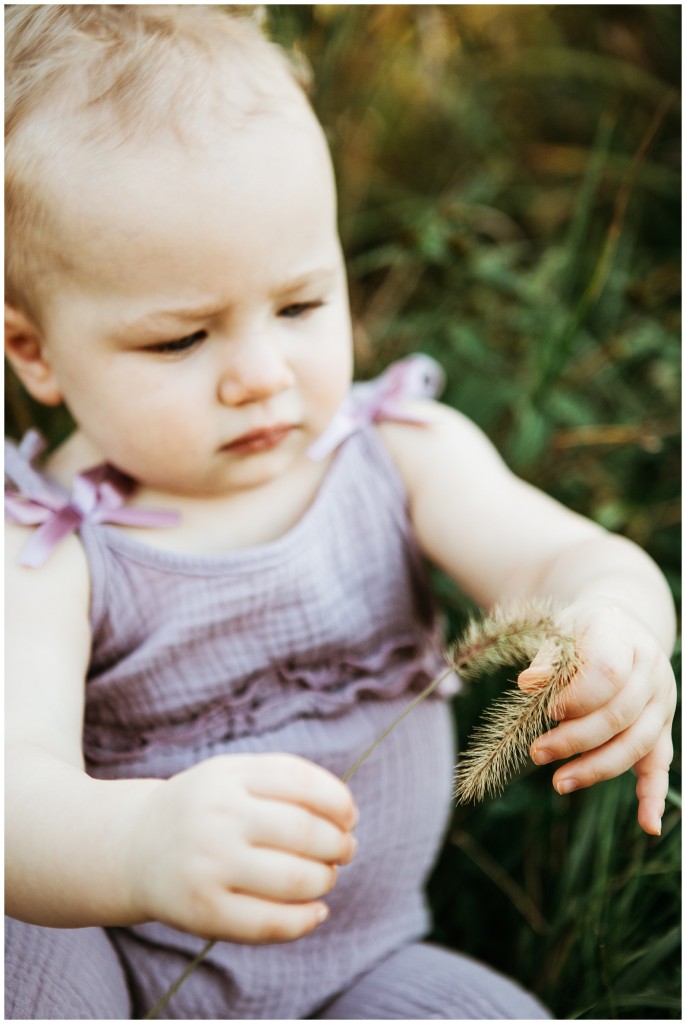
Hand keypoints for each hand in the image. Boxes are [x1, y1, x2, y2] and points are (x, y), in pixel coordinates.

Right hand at [126, 753, 357, 942]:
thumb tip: (346, 815)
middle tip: (343, 851)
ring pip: (294, 879)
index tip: (349, 817)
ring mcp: (208, 865)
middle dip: (338, 845)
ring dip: (325, 880)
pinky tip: (316, 911)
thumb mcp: (234, 774)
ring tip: (326, 877)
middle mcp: (217, 817)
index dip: (339, 803)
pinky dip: (306, 920)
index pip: (302, 783)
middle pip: (304, 832)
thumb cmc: (206, 808)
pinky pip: (270, 923)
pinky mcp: (203, 911)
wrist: (136, 847)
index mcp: (228, 775)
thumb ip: (287, 782)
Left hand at [519, 602, 675, 835]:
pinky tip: (648, 825)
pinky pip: (661, 763)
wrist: (618, 625)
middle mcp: (651, 669)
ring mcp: (662, 700)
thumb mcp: (559, 632)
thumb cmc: (580, 631)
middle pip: (619, 715)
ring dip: (597, 768)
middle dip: (575, 739)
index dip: (576, 698)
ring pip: (636, 744)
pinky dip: (654, 795)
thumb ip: (547, 659)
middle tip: (536, 753)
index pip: (607, 673)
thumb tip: (528, 683)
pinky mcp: (663, 727)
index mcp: (623, 637)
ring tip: (559, 782)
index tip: (548, 711)